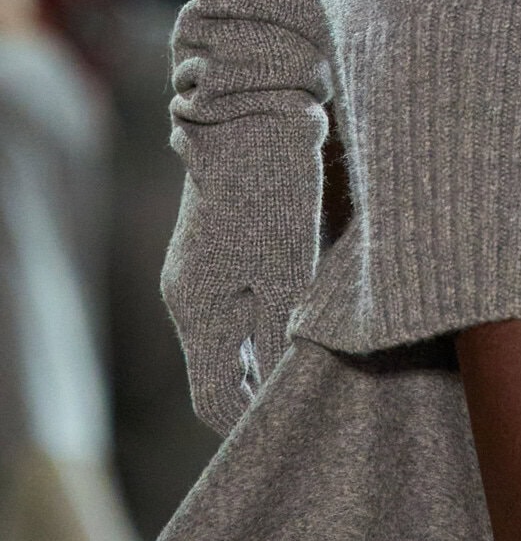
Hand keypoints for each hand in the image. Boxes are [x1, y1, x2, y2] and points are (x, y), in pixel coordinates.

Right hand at [161, 122, 321, 435]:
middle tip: (311, 393)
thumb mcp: (287, 273)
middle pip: (219, 368)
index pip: (213, 398)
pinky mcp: (213, 246)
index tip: (290, 427)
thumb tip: (275, 392)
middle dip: (259, 387)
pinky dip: (262, 316)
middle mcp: (185, 296)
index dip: (248, 423)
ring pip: (229, 333)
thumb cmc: (273, 194)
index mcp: (197, 312)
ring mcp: (196, 269)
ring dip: (263, 350)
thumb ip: (277, 339)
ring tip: (314, 354)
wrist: (253, 114)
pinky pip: (234, 300)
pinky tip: (302, 309)